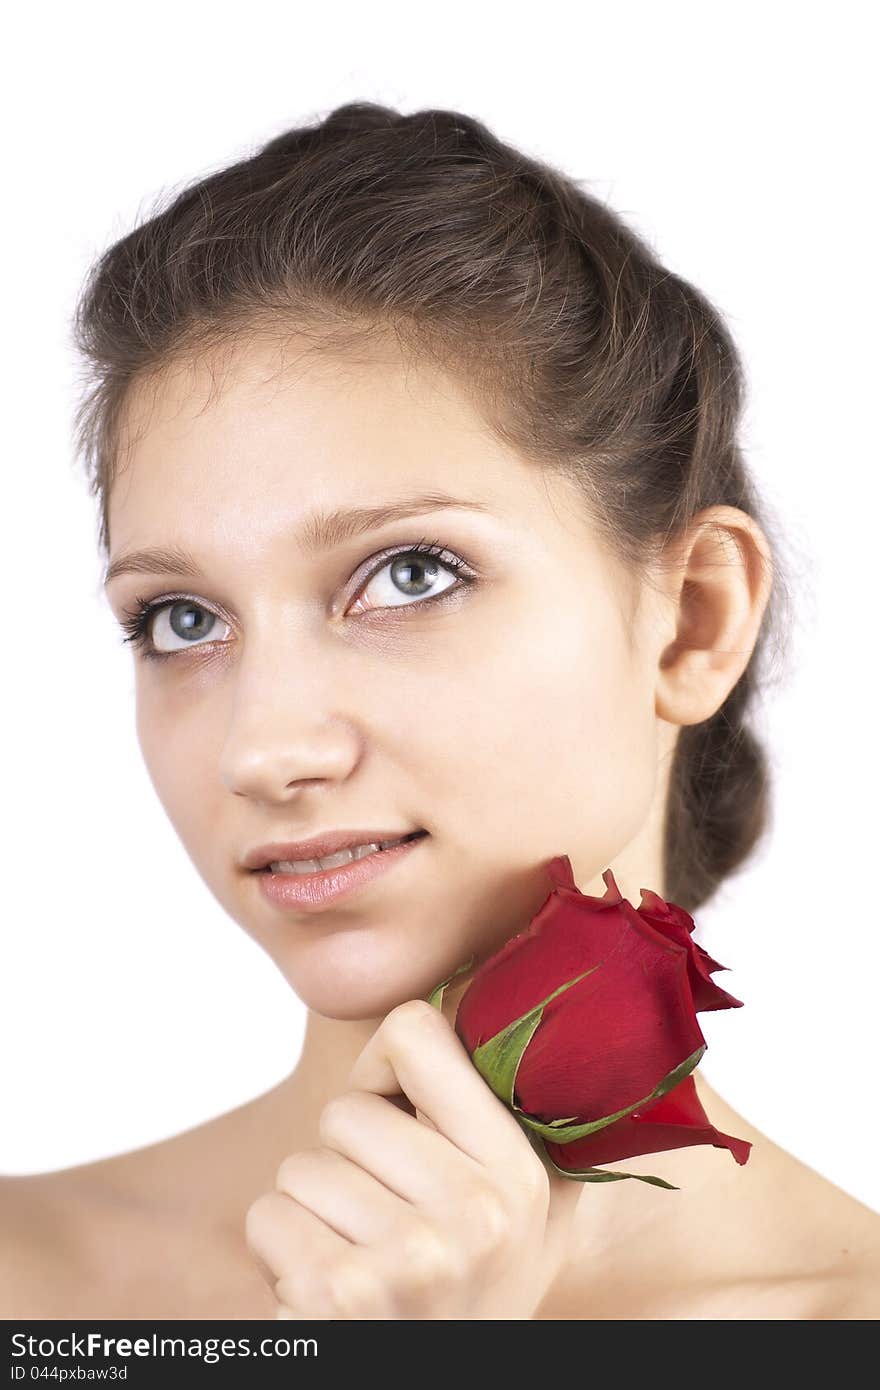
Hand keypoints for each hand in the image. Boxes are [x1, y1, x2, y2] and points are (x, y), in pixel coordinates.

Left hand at [244, 996, 582, 1318]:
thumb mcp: (529, 1213)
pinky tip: (327, 1290)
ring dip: (312, 1210)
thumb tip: (478, 996)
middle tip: (381, 1218)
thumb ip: (516, 1117)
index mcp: (521, 1173)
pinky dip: (280, 1252)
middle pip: (346, 1109)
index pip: (414, 1032)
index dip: (384, 1068)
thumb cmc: (470, 1291)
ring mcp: (409, 1258)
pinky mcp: (338, 1295)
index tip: (397, 1114)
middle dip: (346, 1159)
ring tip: (359, 1258)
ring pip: (302, 1165)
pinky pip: (269, 1215)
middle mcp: (477, 1213)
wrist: (438, 1387)